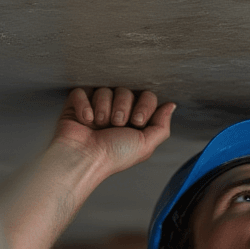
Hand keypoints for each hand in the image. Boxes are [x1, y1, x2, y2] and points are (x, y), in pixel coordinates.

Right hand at [52, 86, 174, 174]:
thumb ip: (161, 126)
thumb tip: (171, 106)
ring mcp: (97, 105)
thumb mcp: (146, 145)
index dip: (144, 106)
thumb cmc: (113, 156)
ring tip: (99, 125)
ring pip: (105, 89)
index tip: (136, 122)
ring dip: (103, 109)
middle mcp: (117, 110)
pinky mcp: (78, 103)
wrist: (85, 159)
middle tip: (116, 124)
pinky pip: (83, 91)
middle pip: (127, 91)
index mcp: (135, 119)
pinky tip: (86, 120)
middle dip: (122, 109)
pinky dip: (85, 106)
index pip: (147, 96)